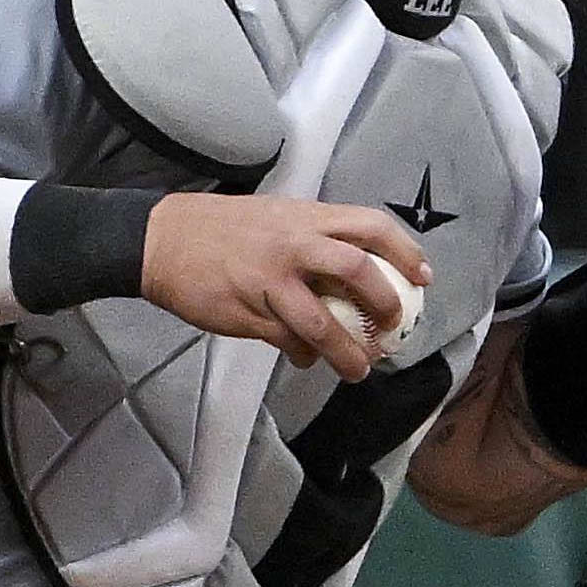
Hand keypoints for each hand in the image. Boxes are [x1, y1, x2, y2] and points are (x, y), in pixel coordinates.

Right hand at [141, 192, 432, 377]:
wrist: (162, 239)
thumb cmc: (224, 229)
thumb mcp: (278, 217)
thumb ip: (316, 238)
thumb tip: (358, 269)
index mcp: (306, 217)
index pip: (370, 225)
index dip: (405, 251)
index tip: (424, 277)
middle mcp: (294, 244)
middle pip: (358, 270)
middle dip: (385, 303)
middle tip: (394, 326)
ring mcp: (270, 280)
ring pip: (323, 321)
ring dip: (348, 352)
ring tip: (360, 369)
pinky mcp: (248, 312)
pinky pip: (287, 341)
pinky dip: (305, 354)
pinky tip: (308, 359)